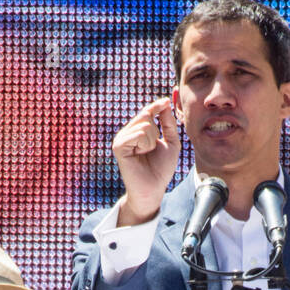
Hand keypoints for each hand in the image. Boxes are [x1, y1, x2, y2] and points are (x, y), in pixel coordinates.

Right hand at [113, 98, 179, 223]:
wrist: (153, 189)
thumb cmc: (161, 169)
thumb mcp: (171, 143)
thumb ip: (168, 123)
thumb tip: (165, 102)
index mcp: (138, 131)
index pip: (147, 112)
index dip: (157, 106)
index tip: (166, 101)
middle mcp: (128, 132)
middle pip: (146, 116)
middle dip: (156, 132)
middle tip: (152, 150)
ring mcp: (121, 138)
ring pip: (144, 124)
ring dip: (151, 140)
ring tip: (146, 154)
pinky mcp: (118, 146)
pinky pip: (138, 133)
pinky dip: (145, 144)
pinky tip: (139, 154)